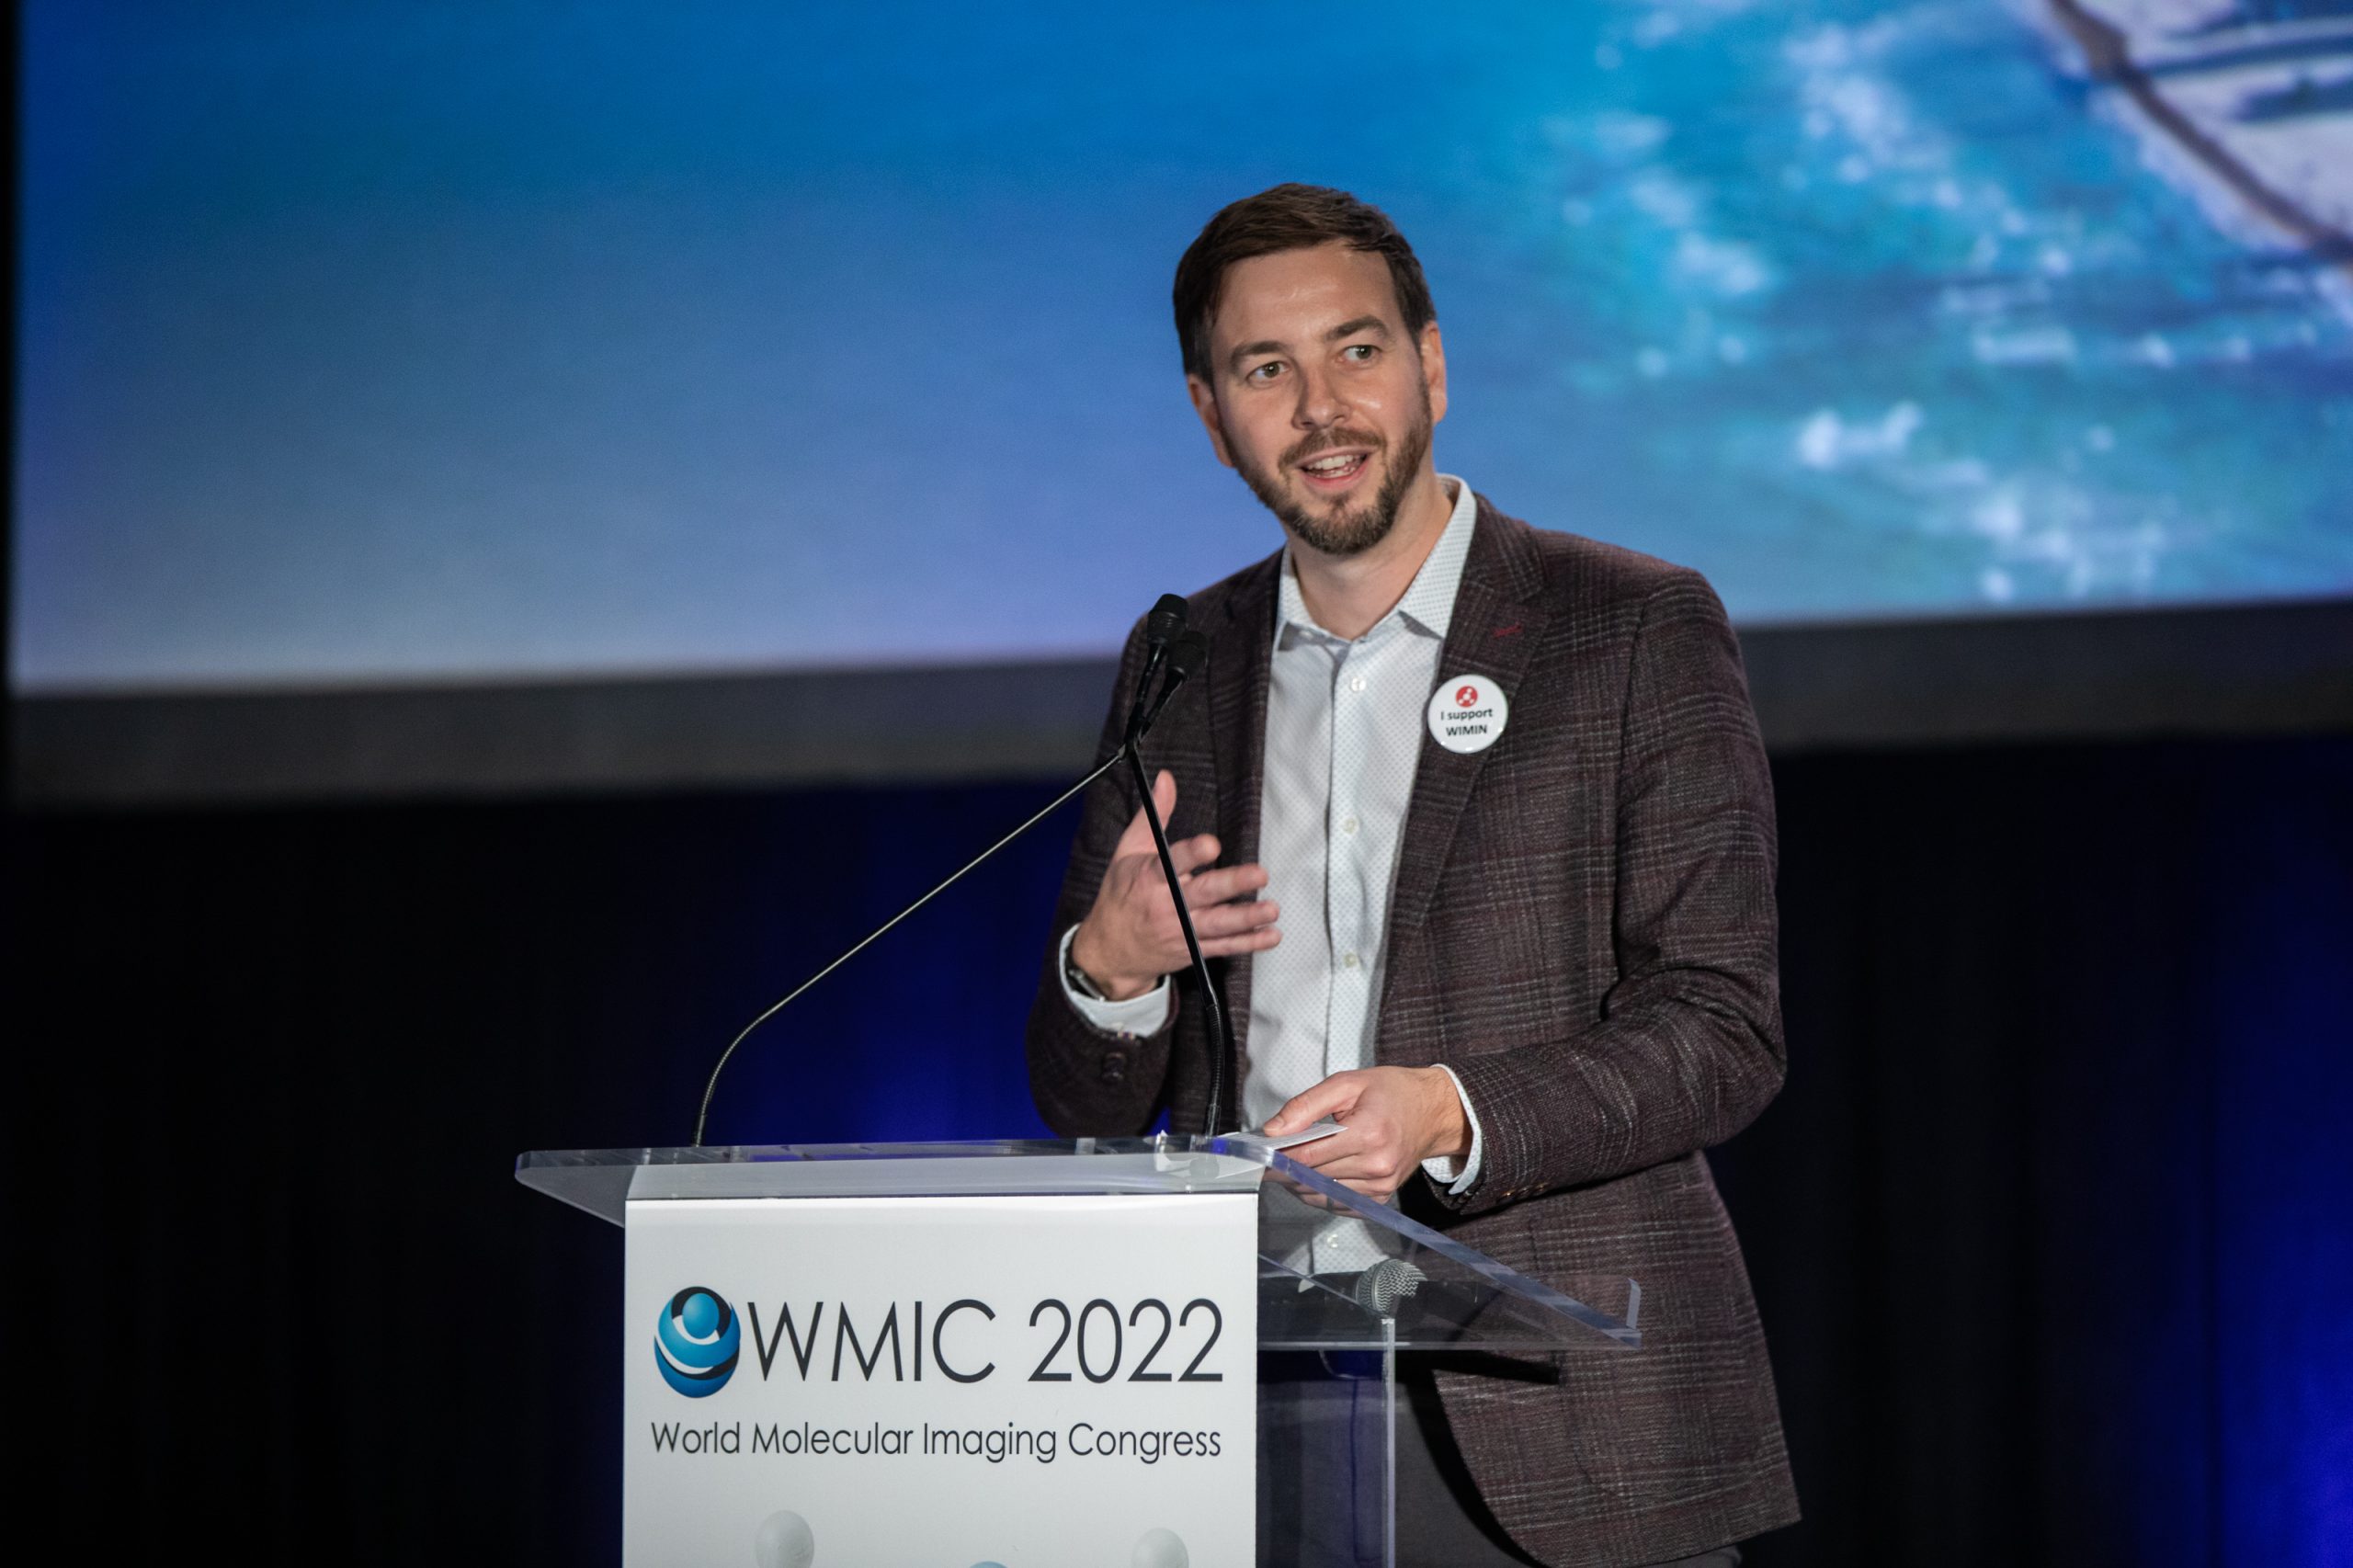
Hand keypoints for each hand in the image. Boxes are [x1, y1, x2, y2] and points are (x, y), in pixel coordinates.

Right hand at [1070, 770, 1280, 999]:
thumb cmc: (1120, 894)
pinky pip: (1223, 947)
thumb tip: (1165, 779)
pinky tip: (1270, 935)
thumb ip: (1153, 815)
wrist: (1109, 951)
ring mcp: (1181, 931)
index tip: (1211, 845)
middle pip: (1203, 894)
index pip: (1172, 863)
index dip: (1192, 854)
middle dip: (1232, 884)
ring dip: (1246, 917)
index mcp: (1150, 877)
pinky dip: (1248, 943)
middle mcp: (1167, 905)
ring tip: (1271, 909)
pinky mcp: (1192, 950)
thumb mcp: (1128, 851)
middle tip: (1259, 874)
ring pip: (1217, 925)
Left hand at [1264, 1067, 1470, 1198]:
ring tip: (1297, 1162)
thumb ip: (1306, 1105)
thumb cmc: (1392, 1093)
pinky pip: (1339, 1203)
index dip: (1279, 1157)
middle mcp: (1377, 1164)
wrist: (1432, 1111)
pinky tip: (1320, 1173)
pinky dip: (1322, 1191)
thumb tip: (1274, 1131)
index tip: (1261, 1154)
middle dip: (1287, 1168)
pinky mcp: (1382, 1197)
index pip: (1308, 1155)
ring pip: (1322, 1195)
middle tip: (1274, 1155)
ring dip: (1302, 1182)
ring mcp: (1381, 1185)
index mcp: (1368, 1132)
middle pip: (1312, 1177)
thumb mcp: (1347, 1083)